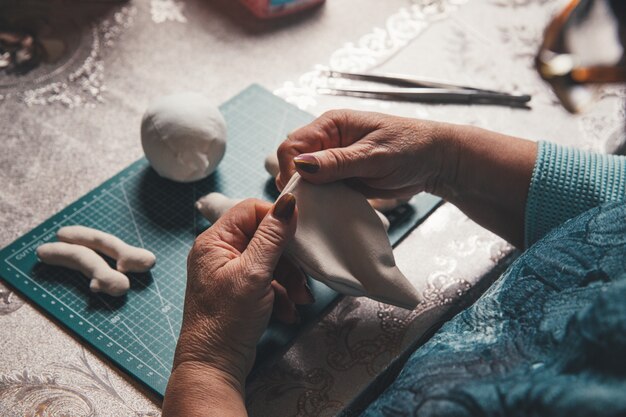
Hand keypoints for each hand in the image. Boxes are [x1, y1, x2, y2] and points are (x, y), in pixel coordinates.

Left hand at [164, 194, 305, 415]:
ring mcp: (229, 273)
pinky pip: (266, 281)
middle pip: (264, 237)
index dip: (276, 219)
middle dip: (288, 258)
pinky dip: (281, 294)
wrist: (215, 366)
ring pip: (269, 261)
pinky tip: (288, 311)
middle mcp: (220, 253)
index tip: (298, 234)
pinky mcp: (239, 291)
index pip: (250, 211)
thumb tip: (288, 202)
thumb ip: (272, 236)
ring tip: (300, 299)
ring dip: (289, 279)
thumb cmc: (226, 320)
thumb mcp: (254, 273)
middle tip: (303, 277)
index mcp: (215, 241)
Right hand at [276, 110, 448, 197]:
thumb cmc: (411, 148)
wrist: (435, 162)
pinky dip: (322, 202)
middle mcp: (328, 140)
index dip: (290, 169)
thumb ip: (337, 161)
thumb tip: (300, 164)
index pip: (292, 145)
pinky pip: (322, 191)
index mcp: (332, 124)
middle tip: (310, 205)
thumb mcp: (374, 156)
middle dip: (297, 184)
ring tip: (321, 209)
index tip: (300, 192)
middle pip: (293, 162)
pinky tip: (330, 210)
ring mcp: (334, 161)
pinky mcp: (342, 178)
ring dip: (309, 195)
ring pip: (305, 180)